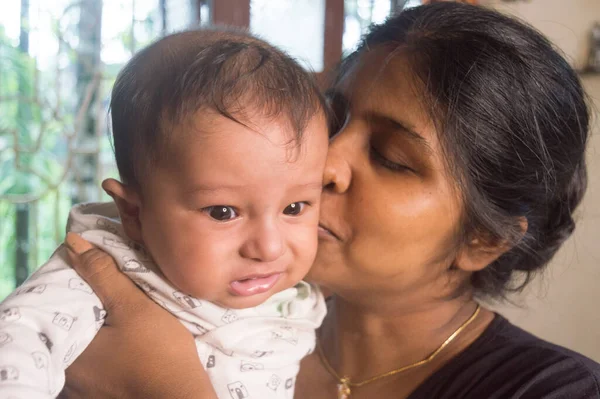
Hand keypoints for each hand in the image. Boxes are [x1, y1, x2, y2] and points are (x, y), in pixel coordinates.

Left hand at [60, 233, 215, 398]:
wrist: (184, 398)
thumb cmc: (159, 353)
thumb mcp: (132, 306)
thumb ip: (102, 274)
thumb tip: (74, 242)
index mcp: (68, 351)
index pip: (61, 302)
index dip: (78, 278)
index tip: (96, 264)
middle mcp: (70, 372)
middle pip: (76, 321)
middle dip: (93, 299)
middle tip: (115, 279)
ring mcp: (87, 385)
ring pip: (91, 338)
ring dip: (105, 320)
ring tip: (125, 299)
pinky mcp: (105, 390)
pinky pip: (102, 356)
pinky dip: (113, 339)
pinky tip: (132, 330)